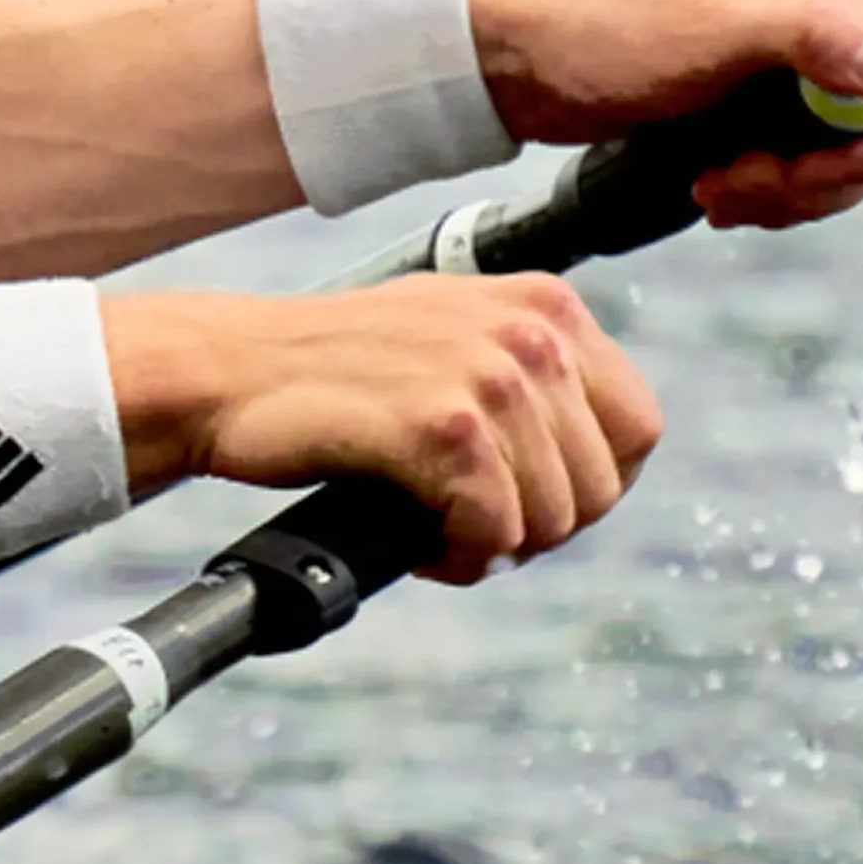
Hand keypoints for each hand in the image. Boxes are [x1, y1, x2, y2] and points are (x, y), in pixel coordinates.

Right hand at [110, 276, 662, 584]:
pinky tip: (417, 547)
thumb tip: (589, 456)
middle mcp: (528, 332)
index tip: (530, 503)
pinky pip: (494, 533)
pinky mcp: (443, 428)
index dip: (592, 487)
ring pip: (552, 519)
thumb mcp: (447, 334)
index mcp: (543, 303)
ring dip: (493, 548)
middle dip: (539, 528)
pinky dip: (459, 560)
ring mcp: (488, 376)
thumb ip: (522, 365)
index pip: (638, 428)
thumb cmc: (327, 370)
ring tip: (434, 535)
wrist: (224, 373)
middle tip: (470, 530)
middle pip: (601, 486)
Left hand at [469, 0, 862, 227]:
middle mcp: (819, 29)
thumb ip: (811, 37)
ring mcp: (785, 76)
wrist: (515, 61)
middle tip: (743, 183)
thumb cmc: (603, 30)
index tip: (813, 169)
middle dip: (813, 177)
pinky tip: (704, 189)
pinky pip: (789, 173)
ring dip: (777, 193)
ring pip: (832, 161)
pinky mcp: (748, 115)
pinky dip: (755, 194)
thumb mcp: (713, 27)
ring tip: (711, 187)